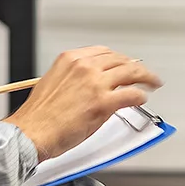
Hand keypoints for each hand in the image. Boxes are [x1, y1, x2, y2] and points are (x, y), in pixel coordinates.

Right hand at [4, 46, 162, 160]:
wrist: (31, 133)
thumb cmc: (39, 116)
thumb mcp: (55, 84)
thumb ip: (77, 79)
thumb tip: (95, 84)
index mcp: (70, 59)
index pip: (104, 52)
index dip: (119, 58)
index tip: (126, 63)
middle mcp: (84, 67)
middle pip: (120, 60)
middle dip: (136, 66)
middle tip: (145, 74)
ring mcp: (95, 84)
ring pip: (131, 73)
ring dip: (146, 77)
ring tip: (153, 82)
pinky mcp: (103, 103)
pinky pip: (132, 94)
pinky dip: (141, 96)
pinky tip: (142, 99)